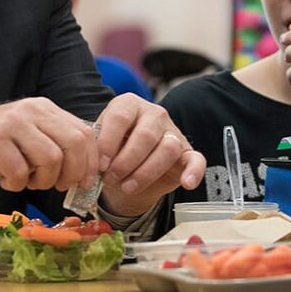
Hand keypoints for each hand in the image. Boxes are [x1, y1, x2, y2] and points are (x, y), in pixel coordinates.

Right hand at [0, 98, 99, 192]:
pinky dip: (15, 184)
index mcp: (44, 108)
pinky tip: (4, 179)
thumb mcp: (29, 140)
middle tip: (57, 186)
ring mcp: (11, 122)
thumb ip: (55, 146)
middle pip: (73, 144)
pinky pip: (20, 171)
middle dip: (71, 173)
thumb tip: (89, 172)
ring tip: (26, 181)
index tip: (87, 183)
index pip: (84, 132)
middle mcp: (30, 109)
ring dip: (42, 181)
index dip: (91, 162)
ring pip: (50, 158)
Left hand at [94, 93, 204, 216]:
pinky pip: (197, 159)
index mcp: (128, 104)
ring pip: (167, 149)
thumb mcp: (101, 145)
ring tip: (128, 186)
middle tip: (111, 179)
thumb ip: (97, 149)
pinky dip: (194, 172)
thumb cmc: (112, 151)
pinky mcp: (187, 153)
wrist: (128, 166)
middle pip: (145, 135)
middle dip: (125, 162)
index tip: (101, 165)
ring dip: (145, 173)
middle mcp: (154, 113)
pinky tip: (186, 183)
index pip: (120, 117)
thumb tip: (93, 164)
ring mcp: (173, 132)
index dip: (109, 142)